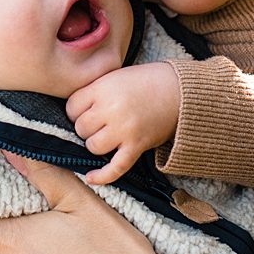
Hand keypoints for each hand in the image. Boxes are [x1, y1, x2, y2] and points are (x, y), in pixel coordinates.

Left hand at [68, 64, 182, 184]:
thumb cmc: (148, 81)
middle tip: (102, 121)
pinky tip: (91, 177)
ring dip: (97, 144)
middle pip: (81, 128)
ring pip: (93, 146)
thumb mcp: (117, 76)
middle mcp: (111, 109)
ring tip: (108, 136)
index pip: (72, 107)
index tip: (87, 110)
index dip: (76, 111)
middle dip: (88, 127)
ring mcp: (124, 129)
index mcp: (104, 88)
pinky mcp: (137, 146)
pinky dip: (102, 176)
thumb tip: (75, 112)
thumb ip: (96, 90)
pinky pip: (115, 167)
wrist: (181, 91)